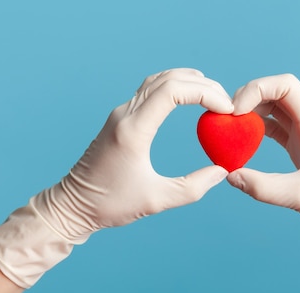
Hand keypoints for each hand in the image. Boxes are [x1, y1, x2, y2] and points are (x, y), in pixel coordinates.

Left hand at [0, 69, 232, 287]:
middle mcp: (125, 115)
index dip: (204, 93)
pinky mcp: (120, 120)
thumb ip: (193, 187)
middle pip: (168, 79)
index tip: (225, 109)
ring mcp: (120, 114)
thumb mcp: (157, 200)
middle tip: (226, 103)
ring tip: (213, 96)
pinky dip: (173, 88)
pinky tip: (188, 98)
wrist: (74, 206)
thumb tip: (221, 171)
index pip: (172, 90)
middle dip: (202, 85)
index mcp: (133, 130)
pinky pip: (149, 91)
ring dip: (187, 82)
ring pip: (157, 81)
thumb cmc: (110, 205)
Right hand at [227, 74, 299, 292]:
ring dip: (252, 114)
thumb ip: (262, 187)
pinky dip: (258, 131)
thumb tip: (230, 176)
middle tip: (226, 120)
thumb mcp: (299, 196)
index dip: (258, 89)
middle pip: (277, 94)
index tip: (237, 111)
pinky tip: (243, 144)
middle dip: (249, 99)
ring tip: (231, 130)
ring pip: (275, 111)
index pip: (286, 86)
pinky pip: (276, 130)